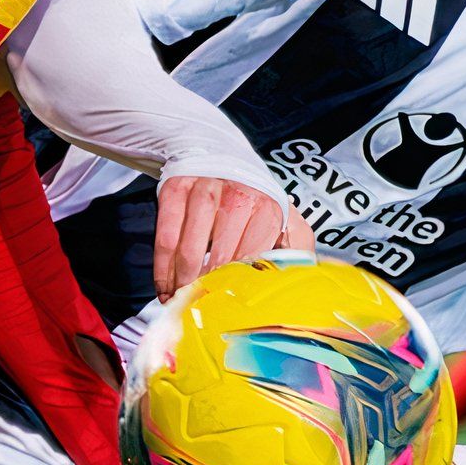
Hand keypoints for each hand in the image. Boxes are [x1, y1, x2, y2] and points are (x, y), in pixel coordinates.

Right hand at [153, 173, 308, 299]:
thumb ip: (298, 248)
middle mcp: (237, 196)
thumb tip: (302, 282)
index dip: (240, 287)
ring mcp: (203, 190)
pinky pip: (165, 237)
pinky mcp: (176, 189)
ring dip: (182, 282)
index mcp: (268, 208)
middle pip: (220, 257)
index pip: (253, 257)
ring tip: (181, 302)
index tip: (232, 309)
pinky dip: (162, 268)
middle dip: (210, 291)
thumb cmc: (253, 199)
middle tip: (203, 312)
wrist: (218, 152)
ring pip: (188, 249)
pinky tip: (165, 286)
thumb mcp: (285, 217)